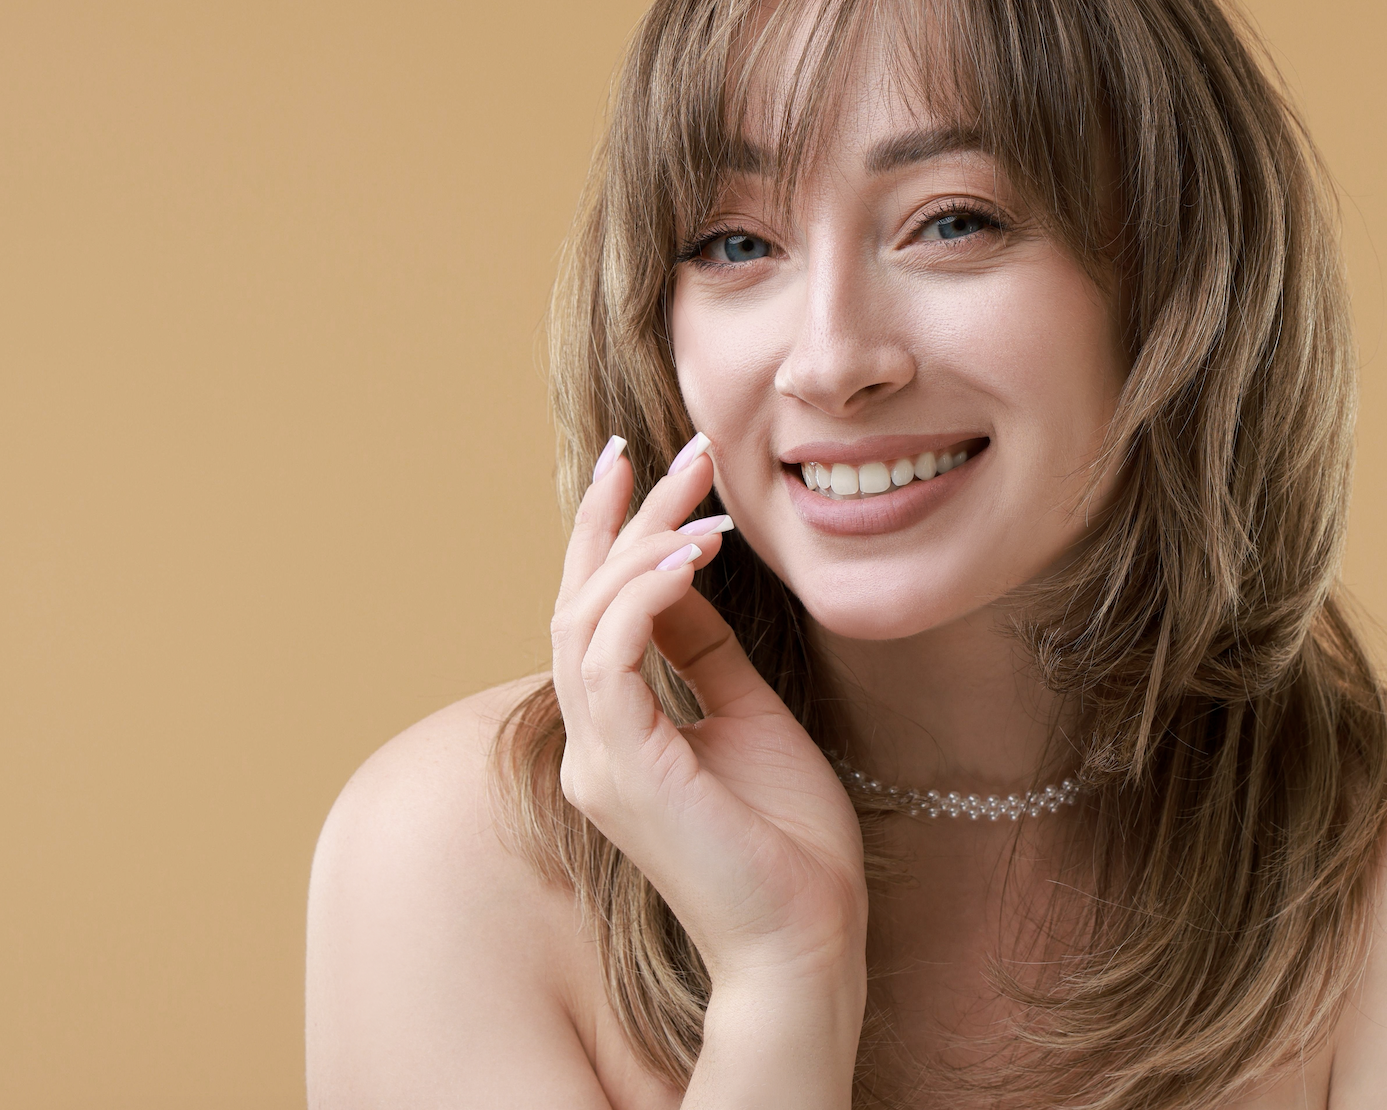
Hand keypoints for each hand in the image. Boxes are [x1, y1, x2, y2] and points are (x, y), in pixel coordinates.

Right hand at [549, 433, 868, 995]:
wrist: (807, 936)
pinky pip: (610, 660)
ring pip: (584, 621)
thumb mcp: (748, 715)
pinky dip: (644, 597)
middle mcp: (591, 745)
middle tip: (661, 450)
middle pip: (580, 603)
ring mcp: (597, 762)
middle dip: (619, 519)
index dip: (612, 537)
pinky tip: (692, 556)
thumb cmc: (787, 837)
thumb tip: (686, 578)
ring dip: (639, 545)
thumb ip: (705, 653)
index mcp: (615, 736)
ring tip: (700, 497)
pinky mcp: (623, 772)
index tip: (646, 466)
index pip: (594, 615)